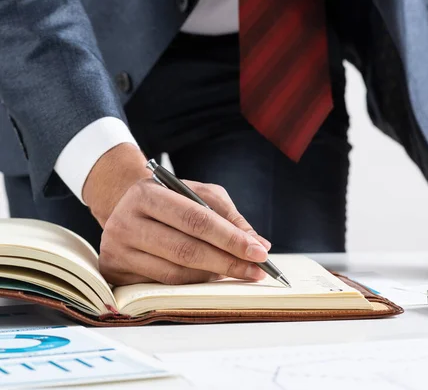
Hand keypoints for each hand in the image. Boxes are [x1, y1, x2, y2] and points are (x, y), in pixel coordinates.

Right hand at [83, 144, 270, 284]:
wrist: (123, 207)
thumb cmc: (170, 200)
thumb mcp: (198, 195)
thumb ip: (229, 217)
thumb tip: (260, 245)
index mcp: (147, 194)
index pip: (196, 220)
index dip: (230, 238)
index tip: (259, 252)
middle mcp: (126, 222)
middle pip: (186, 250)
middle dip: (228, 262)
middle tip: (256, 270)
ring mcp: (117, 250)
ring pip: (175, 274)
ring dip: (212, 276)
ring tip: (236, 272)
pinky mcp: (115, 272)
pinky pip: (163, 286)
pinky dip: (193, 283)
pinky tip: (210, 277)